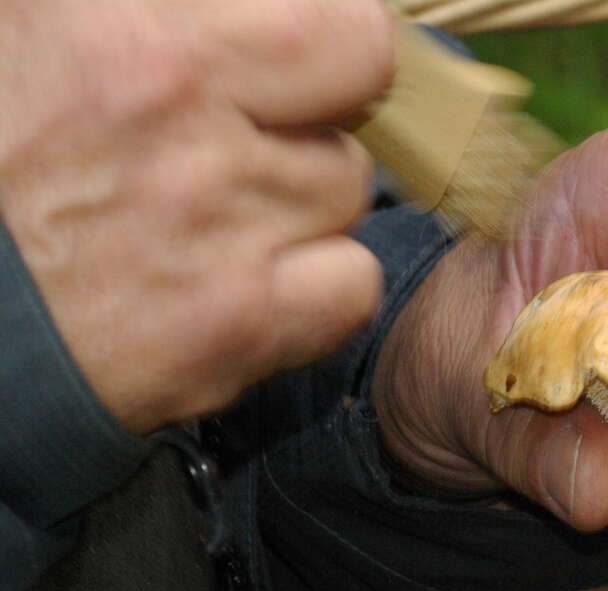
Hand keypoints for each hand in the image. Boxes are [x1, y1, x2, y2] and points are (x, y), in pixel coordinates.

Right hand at [0, 0, 393, 433]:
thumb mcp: (46, 29)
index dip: (328, 53)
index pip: (343, 28)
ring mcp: (209, 219)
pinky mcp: (232, 324)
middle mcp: (172, 106)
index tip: (294, 73)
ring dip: (301, 204)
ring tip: (210, 219)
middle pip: (353, 99)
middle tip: (242, 143)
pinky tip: (242, 286)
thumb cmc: (1, 160)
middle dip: (309, 118)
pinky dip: (316, 292)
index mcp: (124, 23)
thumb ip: (170, 19)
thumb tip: (235, 22)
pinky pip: (351, 289)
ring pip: (347, 192)